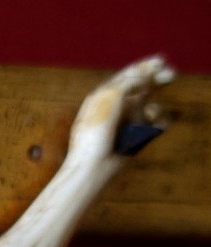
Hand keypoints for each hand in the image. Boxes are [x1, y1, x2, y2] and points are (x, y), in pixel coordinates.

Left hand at [67, 56, 174, 171]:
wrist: (92, 166)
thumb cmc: (96, 133)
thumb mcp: (109, 99)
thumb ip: (127, 82)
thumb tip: (143, 75)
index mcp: (104, 96)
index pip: (126, 76)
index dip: (144, 66)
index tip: (160, 61)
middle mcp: (116, 107)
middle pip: (141, 88)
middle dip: (157, 80)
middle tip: (171, 75)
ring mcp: (126, 122)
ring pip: (149, 107)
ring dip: (154, 108)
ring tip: (150, 115)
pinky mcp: (135, 137)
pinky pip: (153, 126)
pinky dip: (158, 123)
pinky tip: (155, 126)